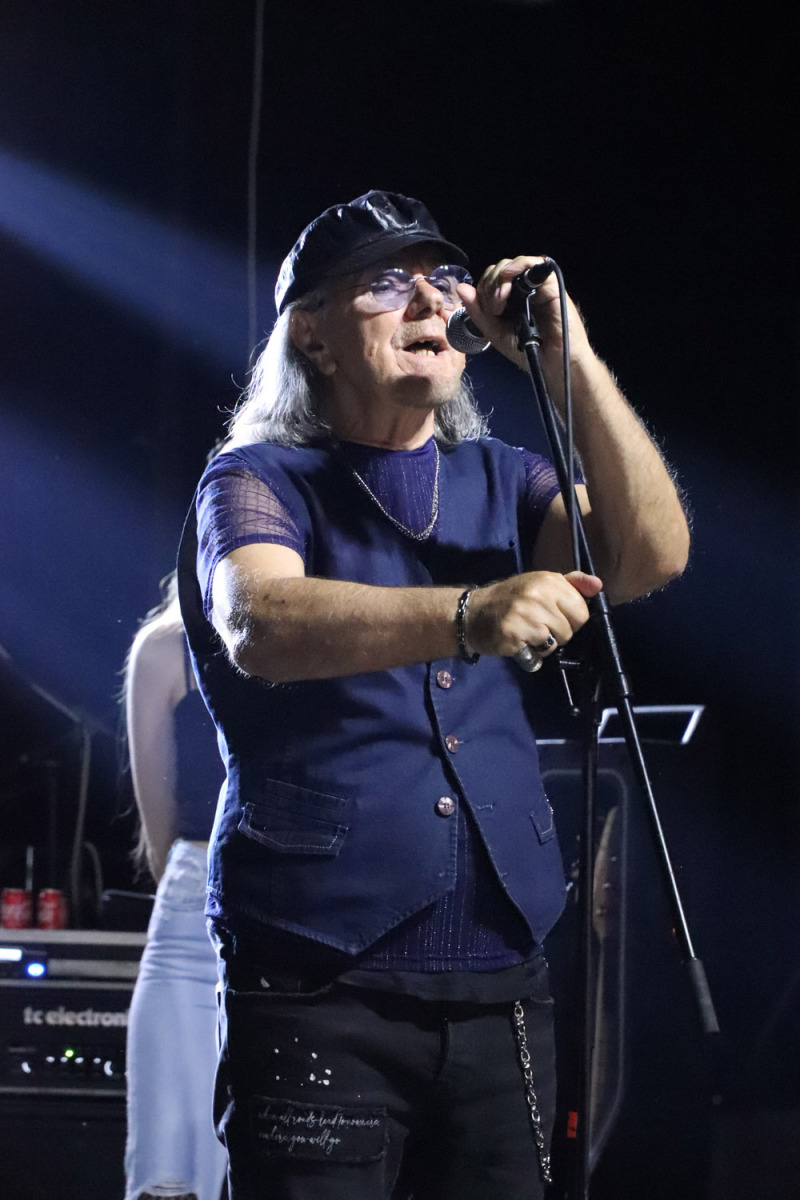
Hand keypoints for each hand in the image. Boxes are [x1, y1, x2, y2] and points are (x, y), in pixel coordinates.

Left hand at [456, 256, 592, 376]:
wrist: (552, 363)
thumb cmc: (527, 350)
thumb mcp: (495, 332)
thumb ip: (478, 312)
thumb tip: (461, 288)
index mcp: (508, 300)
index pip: (489, 281)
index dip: (483, 290)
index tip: (490, 311)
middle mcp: (522, 290)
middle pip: (498, 270)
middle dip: (490, 286)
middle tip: (496, 309)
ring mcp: (536, 286)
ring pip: (512, 265)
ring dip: (500, 278)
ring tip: (501, 300)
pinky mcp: (550, 284)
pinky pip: (532, 263)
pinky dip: (518, 265)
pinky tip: (509, 277)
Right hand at [466, 570, 602, 658]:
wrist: (473, 612)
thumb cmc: (511, 598)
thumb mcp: (541, 583)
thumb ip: (572, 584)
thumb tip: (598, 585)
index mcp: (549, 581)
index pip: (582, 611)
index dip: (571, 619)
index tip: (555, 616)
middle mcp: (538, 595)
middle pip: (570, 630)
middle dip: (558, 634)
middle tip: (539, 627)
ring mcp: (525, 615)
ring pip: (555, 644)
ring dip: (544, 645)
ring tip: (528, 635)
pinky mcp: (513, 635)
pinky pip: (537, 655)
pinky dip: (530, 655)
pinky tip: (519, 643)